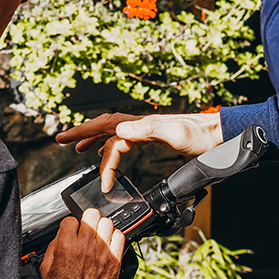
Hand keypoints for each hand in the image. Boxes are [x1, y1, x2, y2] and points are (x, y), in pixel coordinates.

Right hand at [41, 208, 124, 278]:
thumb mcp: (46, 265)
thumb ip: (54, 245)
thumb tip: (62, 235)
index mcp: (66, 244)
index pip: (70, 219)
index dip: (71, 225)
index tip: (72, 231)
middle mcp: (85, 244)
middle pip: (91, 214)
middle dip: (88, 220)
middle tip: (87, 230)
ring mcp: (102, 250)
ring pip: (107, 222)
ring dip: (102, 228)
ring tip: (98, 237)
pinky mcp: (114, 259)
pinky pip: (120, 236)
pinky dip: (115, 238)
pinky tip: (109, 244)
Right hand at [56, 112, 223, 191]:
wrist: (217, 137)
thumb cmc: (199, 135)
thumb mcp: (173, 133)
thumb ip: (145, 129)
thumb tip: (118, 131)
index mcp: (139, 124)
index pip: (104, 128)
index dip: (84, 135)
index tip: (67, 145)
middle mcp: (139, 126)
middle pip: (103, 128)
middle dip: (81, 134)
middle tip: (61, 140)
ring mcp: (145, 132)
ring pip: (112, 136)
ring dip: (94, 141)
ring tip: (79, 149)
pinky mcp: (153, 140)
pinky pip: (124, 143)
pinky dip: (112, 149)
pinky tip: (110, 154)